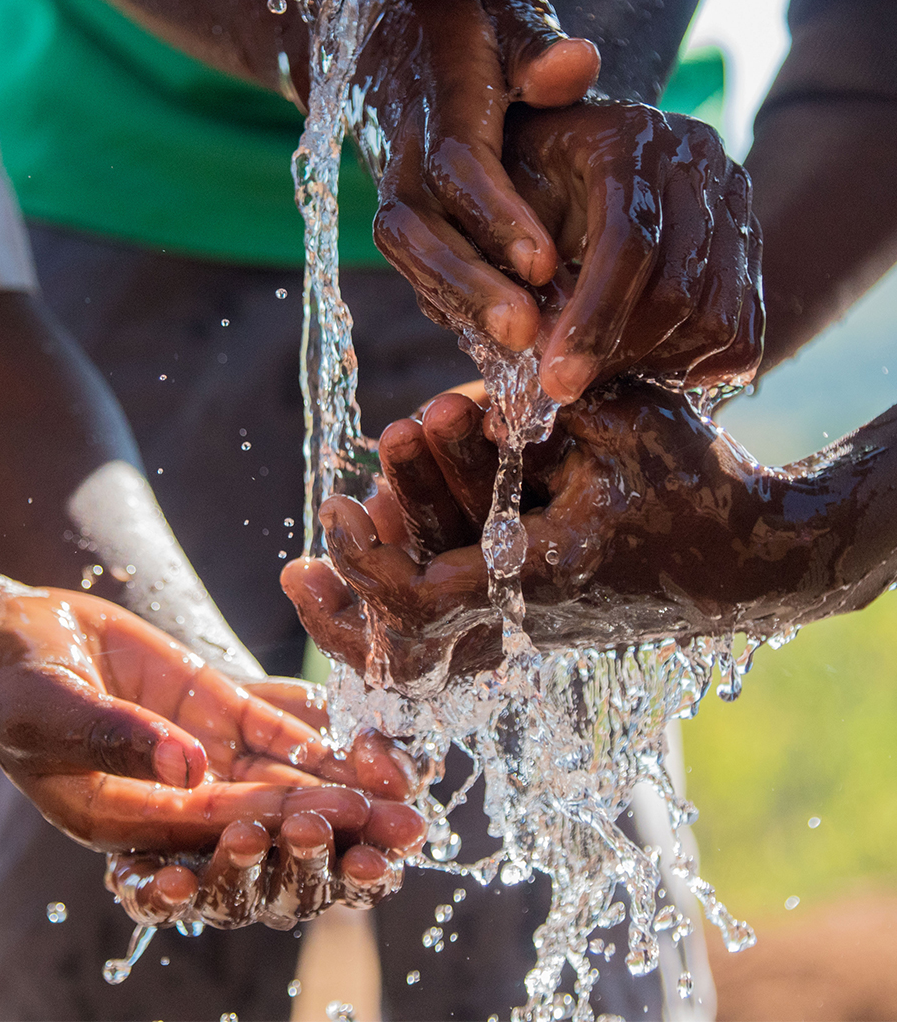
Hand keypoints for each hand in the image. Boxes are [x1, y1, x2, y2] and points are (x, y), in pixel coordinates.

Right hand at [0, 589, 424, 927]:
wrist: (18, 639)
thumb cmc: (14, 686)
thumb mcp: (54, 712)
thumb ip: (118, 738)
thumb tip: (187, 767)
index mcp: (131, 822)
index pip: (219, 832)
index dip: (282, 827)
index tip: (342, 819)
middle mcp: (178, 798)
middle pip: (269, 818)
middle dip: (339, 822)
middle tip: (405, 827)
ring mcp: (202, 752)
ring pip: (285, 773)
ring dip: (346, 782)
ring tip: (408, 786)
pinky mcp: (215, 708)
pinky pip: (274, 723)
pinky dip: (319, 728)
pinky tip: (369, 735)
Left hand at [283, 385, 822, 688]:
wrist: (753, 557)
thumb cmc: (696, 483)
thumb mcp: (627, 421)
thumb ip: (545, 408)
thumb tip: (470, 411)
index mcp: (537, 575)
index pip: (419, 600)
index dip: (364, 560)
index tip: (337, 501)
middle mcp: (520, 620)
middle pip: (402, 656)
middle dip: (345, 602)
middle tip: (311, 544)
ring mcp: (525, 630)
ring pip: (422, 655)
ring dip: (366, 603)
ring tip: (327, 544)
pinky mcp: (533, 621)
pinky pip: (451, 634)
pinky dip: (406, 598)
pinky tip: (385, 543)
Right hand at [355, 0, 600, 351]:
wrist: (392, 47)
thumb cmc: (466, 35)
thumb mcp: (502, 21)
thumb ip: (535, 49)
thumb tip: (577, 65)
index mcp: (435, 104)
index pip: (457, 166)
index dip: (496, 216)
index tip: (544, 263)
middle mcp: (401, 159)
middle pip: (418, 234)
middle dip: (470, 286)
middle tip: (524, 332)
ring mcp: (394, 198)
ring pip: (412, 263)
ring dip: (463, 310)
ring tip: (520, 352)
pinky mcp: (402, 230)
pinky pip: (419, 275)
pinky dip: (457, 311)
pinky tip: (503, 344)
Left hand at [502, 101, 763, 403]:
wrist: (566, 151)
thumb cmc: (517, 181)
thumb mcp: (491, 200)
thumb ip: (506, 259)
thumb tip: (534, 337)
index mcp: (628, 140)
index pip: (629, 243)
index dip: (593, 323)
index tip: (556, 384)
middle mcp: (694, 158)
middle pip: (677, 288)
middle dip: (620, 355)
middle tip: (570, 389)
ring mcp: (730, 198)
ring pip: (716, 315)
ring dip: (656, 366)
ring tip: (602, 377)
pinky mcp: (745, 238)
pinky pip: (742, 326)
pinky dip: (699, 366)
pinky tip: (647, 374)